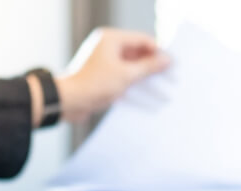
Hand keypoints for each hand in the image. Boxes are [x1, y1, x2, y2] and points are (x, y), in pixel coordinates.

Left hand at [29, 28, 169, 125]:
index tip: (173, 63)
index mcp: (111, 39)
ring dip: (146, 78)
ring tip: (163, 88)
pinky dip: (134, 86)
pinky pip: (123, 78)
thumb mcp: (126, 75)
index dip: (159, 51)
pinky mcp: (102, 77)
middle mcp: (107, 48)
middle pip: (137, 54)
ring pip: (131, 68)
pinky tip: (148, 96)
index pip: (142, 40)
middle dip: (154, 66)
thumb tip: (167, 60)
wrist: (67, 102)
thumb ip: (148, 67)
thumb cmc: (93, 85)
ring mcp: (104, 63)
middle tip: (171, 76)